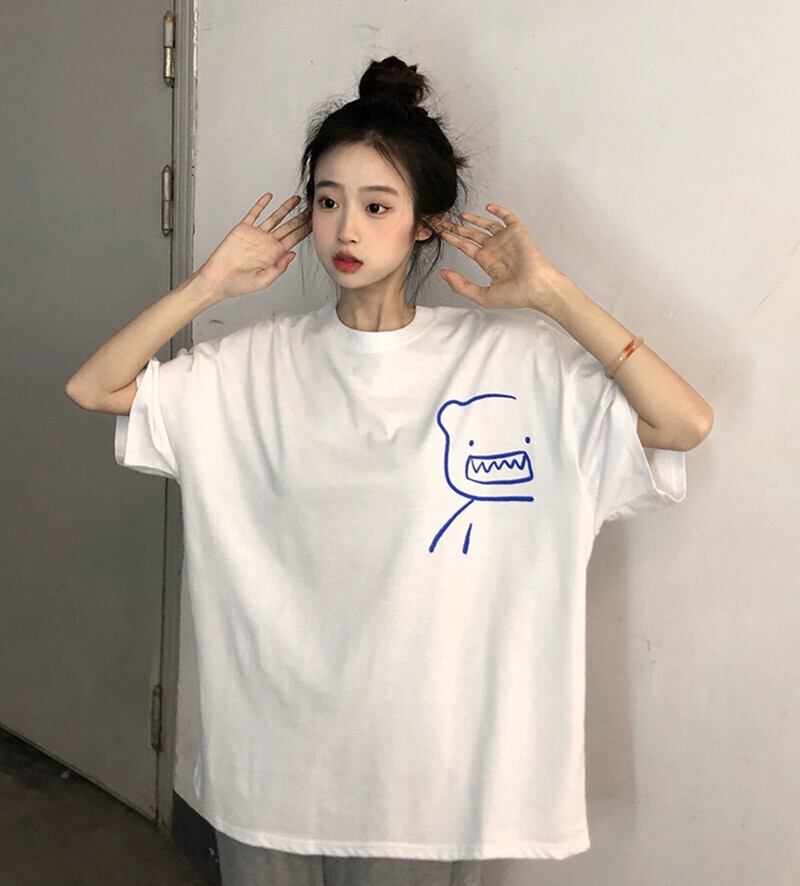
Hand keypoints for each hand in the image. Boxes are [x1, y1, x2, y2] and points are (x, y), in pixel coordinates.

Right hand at [198, 192, 312, 299]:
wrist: (217, 280)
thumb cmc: (238, 285)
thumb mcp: (263, 281)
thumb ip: (279, 268)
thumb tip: (292, 254)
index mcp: (275, 255)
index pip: (294, 239)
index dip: (305, 230)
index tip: (315, 222)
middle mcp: (267, 243)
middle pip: (289, 226)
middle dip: (301, 217)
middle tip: (312, 207)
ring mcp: (256, 235)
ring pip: (274, 217)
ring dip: (285, 208)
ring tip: (296, 199)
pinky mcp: (243, 229)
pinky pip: (254, 214)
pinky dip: (261, 205)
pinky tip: (269, 197)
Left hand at [435, 203, 564, 311]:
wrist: (537, 288)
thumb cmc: (515, 296)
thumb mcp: (482, 296)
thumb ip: (461, 286)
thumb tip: (443, 274)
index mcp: (487, 262)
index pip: (465, 247)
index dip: (453, 239)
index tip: (440, 233)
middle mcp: (495, 249)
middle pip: (472, 235)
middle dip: (457, 228)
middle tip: (444, 221)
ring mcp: (505, 240)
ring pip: (486, 224)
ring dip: (474, 219)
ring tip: (461, 215)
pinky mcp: (516, 232)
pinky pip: (507, 217)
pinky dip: (498, 210)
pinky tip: (488, 207)